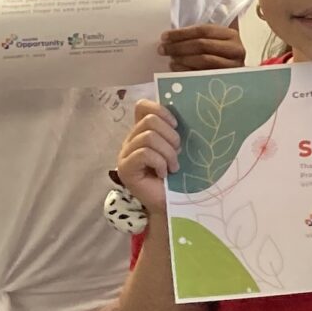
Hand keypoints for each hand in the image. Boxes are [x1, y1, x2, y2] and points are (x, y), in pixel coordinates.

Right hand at [116, 99, 180, 213]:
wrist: (172, 204)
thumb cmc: (178, 177)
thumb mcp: (179, 149)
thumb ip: (175, 132)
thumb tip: (186, 116)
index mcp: (143, 132)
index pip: (142, 106)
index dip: (161, 110)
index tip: (176, 126)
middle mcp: (131, 140)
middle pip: (150, 120)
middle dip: (171, 136)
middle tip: (178, 154)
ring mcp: (125, 154)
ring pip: (149, 137)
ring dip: (168, 152)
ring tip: (173, 167)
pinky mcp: (125, 168)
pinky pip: (145, 153)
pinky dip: (160, 162)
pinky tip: (164, 174)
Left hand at [159, 24, 244, 71]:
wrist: (237, 76)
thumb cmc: (219, 54)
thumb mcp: (214, 41)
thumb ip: (198, 37)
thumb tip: (169, 38)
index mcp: (231, 35)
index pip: (203, 30)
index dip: (181, 33)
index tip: (164, 36)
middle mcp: (236, 50)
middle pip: (202, 45)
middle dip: (179, 46)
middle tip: (162, 49)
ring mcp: (233, 66)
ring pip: (203, 60)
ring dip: (182, 58)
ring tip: (170, 57)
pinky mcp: (227, 80)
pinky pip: (203, 74)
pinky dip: (186, 70)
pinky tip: (176, 67)